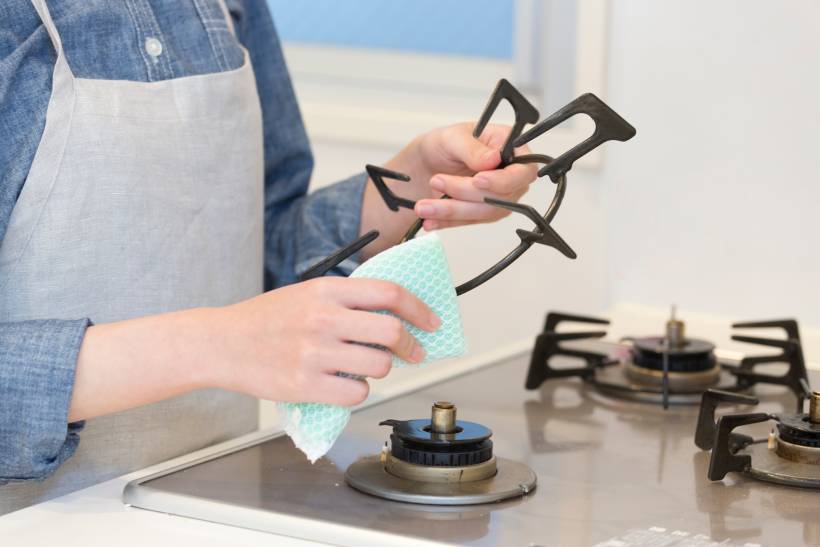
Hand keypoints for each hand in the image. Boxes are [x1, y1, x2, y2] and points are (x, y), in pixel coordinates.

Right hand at [209, 277, 439, 405]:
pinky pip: (357, 393)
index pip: (389, 294)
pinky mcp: (305, 385)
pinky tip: (344, 383)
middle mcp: (322, 319)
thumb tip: (396, 314)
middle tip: (414, 353)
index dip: (419, 309)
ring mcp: (314, 353)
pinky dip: (358, 391)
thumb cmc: (266, 319)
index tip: (432, 322)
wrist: (221, 343)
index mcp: (325, 290)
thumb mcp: (306, 294)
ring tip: (363, 366)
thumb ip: (347, 300)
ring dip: (381, 369)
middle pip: (391, 332)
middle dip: (411, 346)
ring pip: (379, 366)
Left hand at [411, 122, 536, 230]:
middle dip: (465, 193)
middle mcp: (510, 176)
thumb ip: (473, 148)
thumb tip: (492, 159)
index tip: (478, 179)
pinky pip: (468, 222)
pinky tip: (429, 220)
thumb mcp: (454, 137)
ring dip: (452, 211)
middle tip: (437, 181)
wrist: (430, 162)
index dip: (503, 181)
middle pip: (501, 197)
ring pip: (483, 213)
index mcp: (513, 149)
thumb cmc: (448, 143)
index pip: (522, 172)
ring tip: (424, 206)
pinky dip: (447, 222)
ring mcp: (499, 197)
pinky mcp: (483, 213)